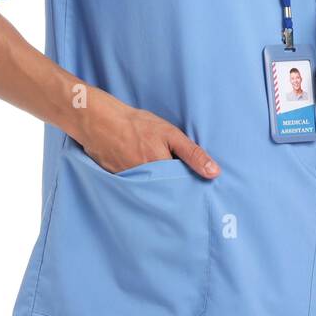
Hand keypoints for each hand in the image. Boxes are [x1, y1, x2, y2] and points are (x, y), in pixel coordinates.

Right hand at [79, 87, 219, 178]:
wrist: (100, 121)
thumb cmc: (137, 125)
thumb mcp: (170, 134)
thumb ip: (193, 154)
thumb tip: (214, 173)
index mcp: (161, 171)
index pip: (181, 188)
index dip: (187, 186)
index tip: (194, 188)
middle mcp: (145, 183)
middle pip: (165, 194)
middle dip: (172, 191)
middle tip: (174, 182)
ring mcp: (129, 185)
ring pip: (149, 192)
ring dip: (155, 189)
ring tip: (156, 177)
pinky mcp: (116, 184)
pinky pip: (133, 190)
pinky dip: (139, 186)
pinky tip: (139, 174)